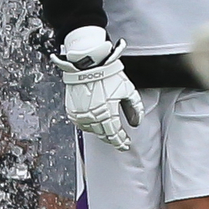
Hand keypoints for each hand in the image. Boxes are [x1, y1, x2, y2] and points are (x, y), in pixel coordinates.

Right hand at [52, 26, 144, 149]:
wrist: (87, 64)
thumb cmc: (107, 75)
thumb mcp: (128, 90)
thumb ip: (135, 107)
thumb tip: (136, 121)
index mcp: (106, 113)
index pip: (114, 135)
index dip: (121, 142)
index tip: (125, 144)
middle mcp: (92, 117)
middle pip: (103, 135)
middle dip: (112, 139)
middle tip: (118, 140)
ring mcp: (80, 114)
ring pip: (92, 131)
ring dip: (101, 132)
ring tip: (107, 130)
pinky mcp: (72, 110)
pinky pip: (81, 124)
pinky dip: (89, 125)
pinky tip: (95, 122)